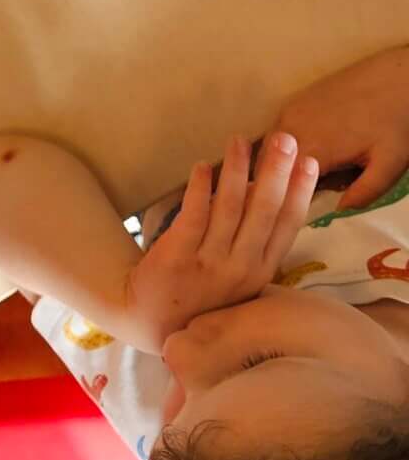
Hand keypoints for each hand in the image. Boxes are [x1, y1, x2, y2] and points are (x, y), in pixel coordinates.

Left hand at [120, 132, 318, 350]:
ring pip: (229, 208)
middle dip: (275, 172)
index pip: (287, 225)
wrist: (150, 321)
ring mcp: (209, 264)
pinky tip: (203, 166)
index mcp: (261, 271)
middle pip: (263, 211)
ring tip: (240, 141)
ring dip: (236, 170)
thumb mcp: (239, 277)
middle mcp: (241, 268)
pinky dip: (199, 189)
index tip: (310, 162)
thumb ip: (254, 241)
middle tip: (285, 138)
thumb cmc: (200, 294)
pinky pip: (192, 216)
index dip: (299, 192)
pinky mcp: (177, 258)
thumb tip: (264, 188)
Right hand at [276, 44, 408, 210]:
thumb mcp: (389, 165)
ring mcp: (290, 110)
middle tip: (324, 187)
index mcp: (312, 147)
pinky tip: (322, 147)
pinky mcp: (295, 99)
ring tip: (325, 169)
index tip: (309, 207)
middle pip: (273, 169)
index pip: (282, 187)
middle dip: (289, 183)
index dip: (295, 201)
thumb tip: (336, 213)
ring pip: (273, 151)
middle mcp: (290, 127)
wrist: (399, 75)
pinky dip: (291, 148)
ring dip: (288, 165)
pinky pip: (281, 133)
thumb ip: (363, 194)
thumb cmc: (396, 121)